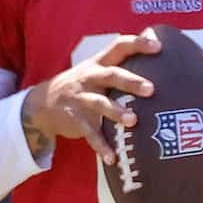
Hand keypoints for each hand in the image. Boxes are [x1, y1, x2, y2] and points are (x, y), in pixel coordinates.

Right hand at [23, 30, 156, 164]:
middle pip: (112, 76)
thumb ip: (121, 63)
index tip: (158, 46)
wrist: (43, 103)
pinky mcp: (75, 119)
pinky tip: (113, 158)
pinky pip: (90, 134)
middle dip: (131, 82)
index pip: (119, 47)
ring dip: (116, 112)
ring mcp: (81, 99)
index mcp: (99, 64)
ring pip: (100, 104)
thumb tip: (156, 46)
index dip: (138, 44)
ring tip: (133, 121)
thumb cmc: (83, 85)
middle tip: (151, 89)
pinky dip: (101, 146)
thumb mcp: (96, 70)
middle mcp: (90, 78)